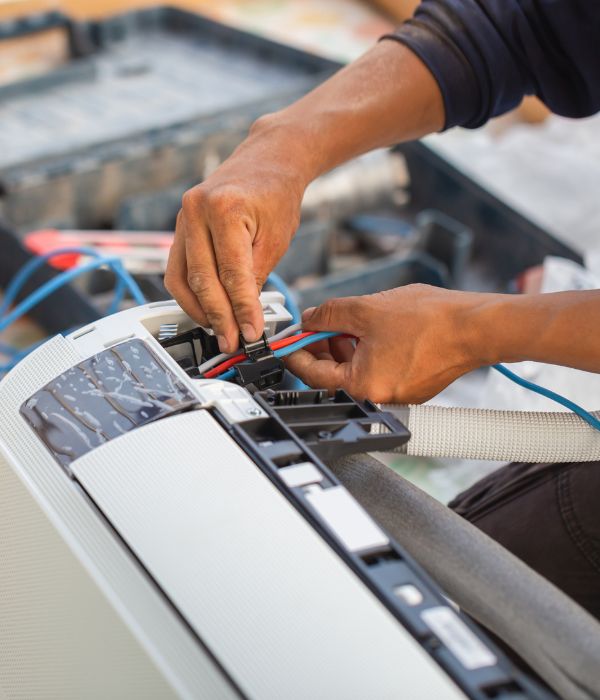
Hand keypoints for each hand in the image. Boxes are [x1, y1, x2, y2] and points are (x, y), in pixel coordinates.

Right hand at [164, 117, 311, 352]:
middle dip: (219, 318)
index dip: (241, 310)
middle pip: (202, 280)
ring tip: (220, 331)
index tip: (251, 334)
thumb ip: (255, 277)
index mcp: (224, 208)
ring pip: (181, 279)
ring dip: (199, 311)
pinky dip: (190, 295)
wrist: (266, 161)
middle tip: (234, 342)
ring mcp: (182, 218)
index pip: (231, 274)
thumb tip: (244, 318)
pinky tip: (206, 311)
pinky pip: (177, 270)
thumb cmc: (276, 195)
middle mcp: (195, 210)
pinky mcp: (179, 228)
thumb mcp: (275, 239)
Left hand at [285, 284, 492, 403]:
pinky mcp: (412, 385)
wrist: (475, 326)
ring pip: (357, 369)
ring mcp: (397, 393)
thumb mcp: (364, 308)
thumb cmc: (429, 321)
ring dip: (346, 346)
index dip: (296, 352)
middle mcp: (379, 397)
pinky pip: (378, 369)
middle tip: (317, 323)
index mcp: (362, 386)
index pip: (313, 373)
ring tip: (348, 320)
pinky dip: (368, 351)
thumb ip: (327, 315)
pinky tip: (371, 329)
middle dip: (323, 346)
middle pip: (335, 374)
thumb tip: (308, 319)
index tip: (287, 341)